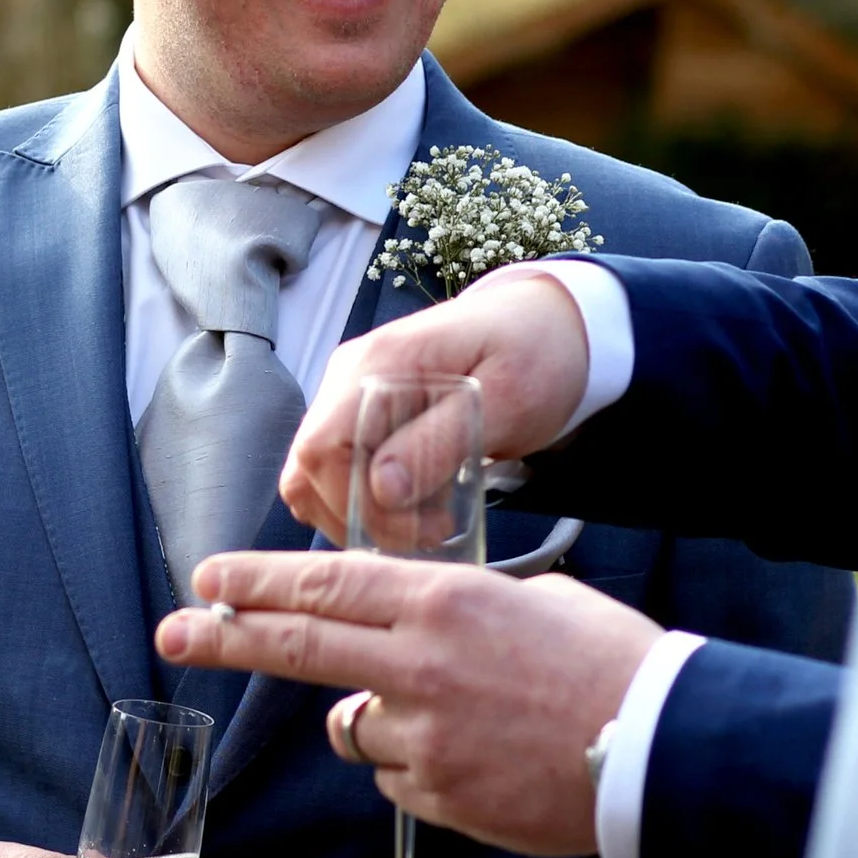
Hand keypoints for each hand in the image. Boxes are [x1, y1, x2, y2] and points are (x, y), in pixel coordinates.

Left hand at [155, 551, 661, 857]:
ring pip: (354, 725)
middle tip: (172, 631)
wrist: (660, 747)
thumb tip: (416, 622)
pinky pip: (399, 776)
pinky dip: (422, 767)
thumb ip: (457, 608)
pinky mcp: (437, 794)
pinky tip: (483, 756)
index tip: (210, 577)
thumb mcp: (533, 600)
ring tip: (459, 714)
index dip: (258, 581)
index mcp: (443, 599)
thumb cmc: (610, 662)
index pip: (325, 583)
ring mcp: (423, 736)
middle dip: (226, 635)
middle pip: (297, 645)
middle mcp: (418, 662)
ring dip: (376, 718)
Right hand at [283, 272, 589, 543]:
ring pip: (313, 473)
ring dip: (357, 514)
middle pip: (309, 465)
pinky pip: (337, 468)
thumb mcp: (507, 400)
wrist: (548, 323)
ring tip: (422, 525)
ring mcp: (350, 392)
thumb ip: (441, 441)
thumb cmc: (534, 353)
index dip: (358, 503)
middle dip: (360, 516)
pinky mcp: (362, 412)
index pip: (324, 447)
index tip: (422, 529)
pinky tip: (413, 508)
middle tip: (430, 534)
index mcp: (382, 362)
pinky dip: (363, 501)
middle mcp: (350, 374)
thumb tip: (382, 490)